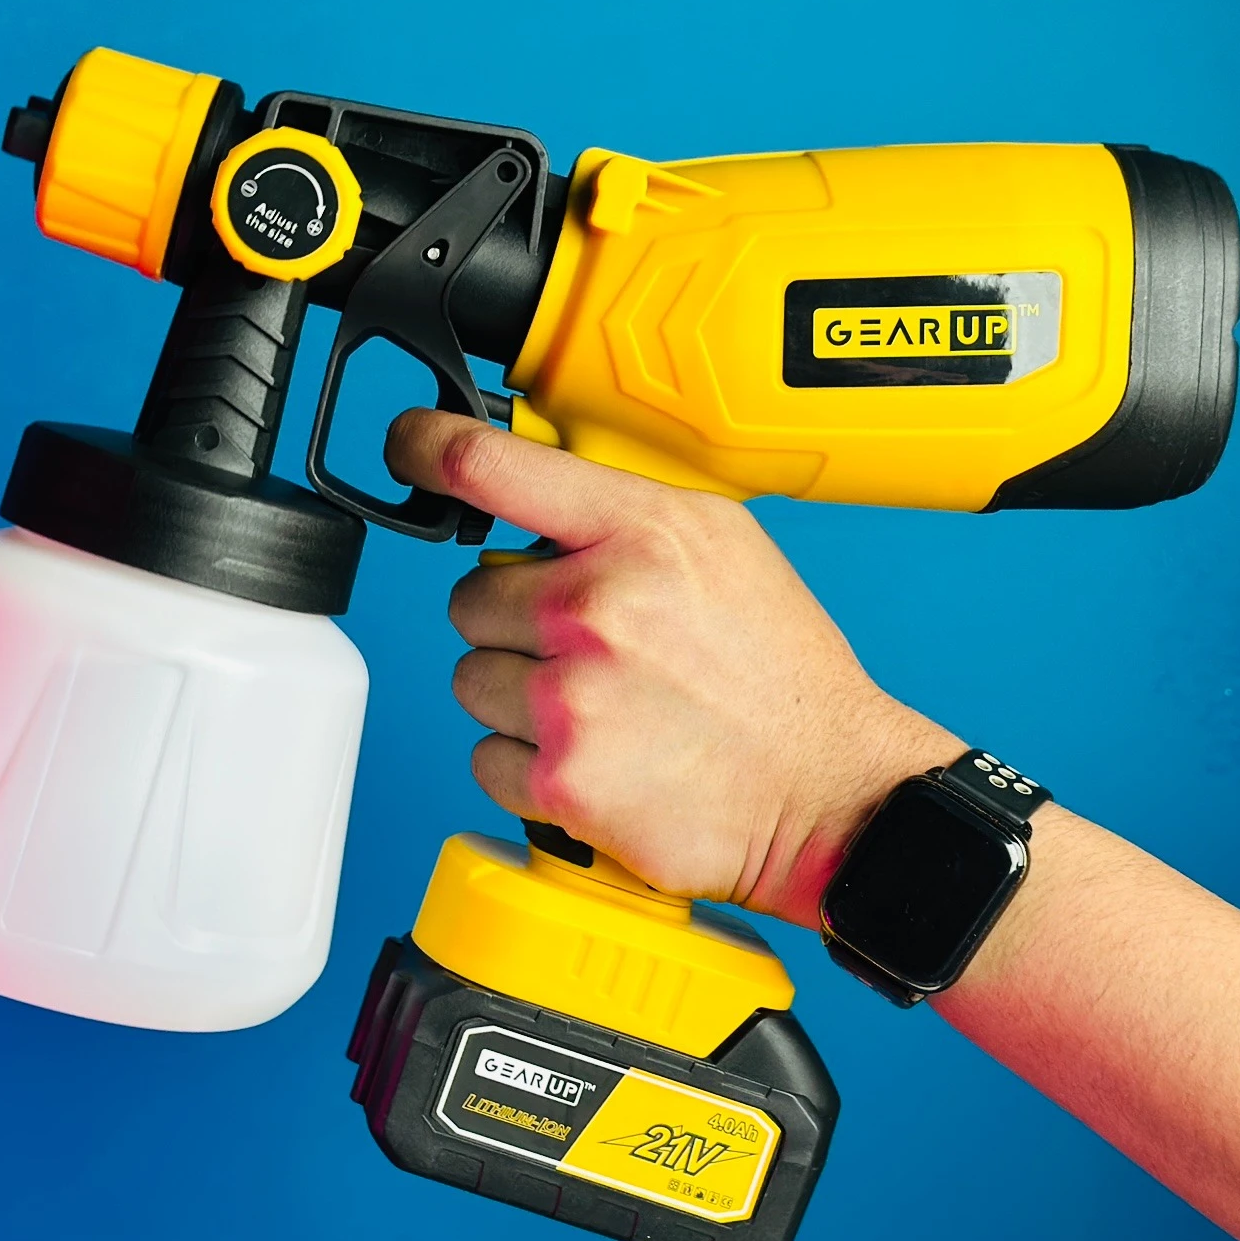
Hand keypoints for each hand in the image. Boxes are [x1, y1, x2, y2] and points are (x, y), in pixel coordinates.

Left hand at [383, 408, 960, 926]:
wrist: (832, 793)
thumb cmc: (780, 675)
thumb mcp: (722, 548)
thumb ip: (621, 515)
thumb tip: (530, 498)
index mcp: (639, 532)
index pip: (491, 465)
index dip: (428, 447)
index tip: (407, 447)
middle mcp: (596, 608)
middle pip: (469, 599)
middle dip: (515, 625)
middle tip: (593, 651)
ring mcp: (573, 700)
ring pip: (472, 681)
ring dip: (520, 699)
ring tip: (606, 711)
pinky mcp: (562, 783)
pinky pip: (485, 759)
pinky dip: (529, 768)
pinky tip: (599, 760)